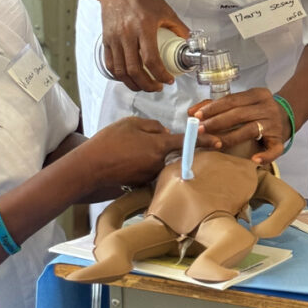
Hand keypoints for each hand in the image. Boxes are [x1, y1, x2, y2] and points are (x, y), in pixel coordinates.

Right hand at [77, 116, 215, 192]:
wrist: (88, 168)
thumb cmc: (108, 142)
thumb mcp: (131, 124)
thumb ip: (152, 126)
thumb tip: (163, 133)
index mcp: (159, 146)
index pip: (187, 142)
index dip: (205, 141)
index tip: (219, 142)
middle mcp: (158, 163)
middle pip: (168, 152)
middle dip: (159, 146)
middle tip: (135, 142)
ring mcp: (149, 176)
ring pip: (156, 161)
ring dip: (147, 155)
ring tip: (124, 150)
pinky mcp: (139, 184)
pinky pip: (145, 170)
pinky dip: (138, 164)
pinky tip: (122, 160)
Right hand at [97, 0, 188, 91]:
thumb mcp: (164, 8)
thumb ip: (177, 26)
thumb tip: (187, 41)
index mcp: (144, 27)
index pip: (151, 59)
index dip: (160, 74)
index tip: (168, 80)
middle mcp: (127, 34)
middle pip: (135, 70)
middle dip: (148, 84)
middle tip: (158, 87)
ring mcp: (114, 38)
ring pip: (121, 71)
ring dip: (134, 84)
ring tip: (145, 86)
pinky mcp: (106, 40)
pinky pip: (111, 64)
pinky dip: (120, 76)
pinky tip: (129, 78)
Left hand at [189, 88, 286, 163]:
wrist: (288, 115)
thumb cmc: (257, 110)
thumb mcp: (242, 102)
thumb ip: (217, 105)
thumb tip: (191, 112)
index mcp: (258, 94)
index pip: (233, 99)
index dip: (214, 107)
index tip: (197, 116)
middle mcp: (268, 107)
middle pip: (239, 113)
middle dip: (217, 122)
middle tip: (200, 130)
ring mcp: (275, 124)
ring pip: (251, 129)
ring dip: (231, 137)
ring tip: (214, 144)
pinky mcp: (280, 140)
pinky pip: (274, 149)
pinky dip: (264, 156)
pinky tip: (253, 160)